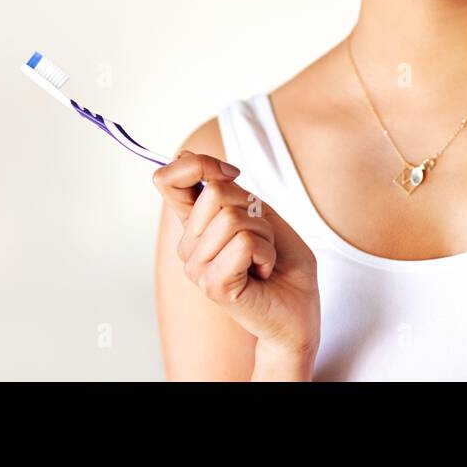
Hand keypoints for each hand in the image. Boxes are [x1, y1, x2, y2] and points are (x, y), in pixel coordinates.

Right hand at [153, 150, 319, 359]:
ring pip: (233, 218)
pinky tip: (263, 273)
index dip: (197, 164)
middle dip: (254, 210)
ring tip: (263, 259)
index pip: (167, 180)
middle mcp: (188, 246)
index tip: (232, 174)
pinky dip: (266, 253)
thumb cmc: (282, 262)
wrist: (299, 309)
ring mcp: (196, 267)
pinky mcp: (212, 284)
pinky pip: (244, 243)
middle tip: (262, 240)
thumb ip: (227, 190)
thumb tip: (188, 156)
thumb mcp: (258, 213)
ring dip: (264, 234)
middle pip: (215, 193)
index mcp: (194, 225)